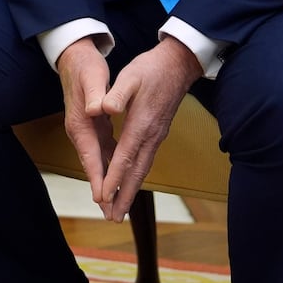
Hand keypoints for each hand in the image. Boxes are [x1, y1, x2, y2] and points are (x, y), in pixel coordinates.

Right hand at [57, 38, 116, 208]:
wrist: (74, 57)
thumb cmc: (85, 66)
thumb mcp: (92, 77)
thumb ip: (94, 94)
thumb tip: (96, 110)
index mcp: (80, 123)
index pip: (90, 155)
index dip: (97, 177)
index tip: (102, 198)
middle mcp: (81, 131)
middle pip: (93, 166)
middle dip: (102, 190)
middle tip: (112, 214)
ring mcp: (86, 130)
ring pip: (98, 162)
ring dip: (107, 182)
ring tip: (116, 204)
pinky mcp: (93, 126)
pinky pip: (104, 151)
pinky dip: (111, 166)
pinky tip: (120, 176)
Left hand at [93, 37, 202, 220]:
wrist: (178, 64)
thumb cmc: (151, 68)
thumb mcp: (130, 75)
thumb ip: (116, 93)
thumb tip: (103, 108)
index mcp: (141, 123)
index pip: (125, 156)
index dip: (114, 177)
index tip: (104, 196)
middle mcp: (151, 135)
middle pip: (137, 171)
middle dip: (124, 196)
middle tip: (113, 218)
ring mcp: (157, 136)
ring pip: (143, 169)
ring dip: (131, 190)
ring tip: (121, 209)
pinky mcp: (158, 133)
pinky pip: (146, 160)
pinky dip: (137, 176)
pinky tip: (131, 182)